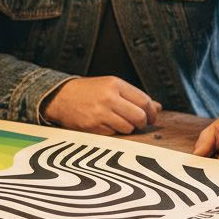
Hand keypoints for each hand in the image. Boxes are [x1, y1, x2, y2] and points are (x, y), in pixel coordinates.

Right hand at [41, 76, 161, 134]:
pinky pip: (113, 134)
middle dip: (142, 123)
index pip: (144, 100)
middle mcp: (108, 97)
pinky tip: (107, 125)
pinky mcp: (92, 126)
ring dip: (128, 128)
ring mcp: (100, 113)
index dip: (152, 112)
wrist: (60, 96)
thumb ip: (134, 96)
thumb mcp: (111, 86)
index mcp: (115, 84)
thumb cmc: (88, 91)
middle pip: (139, 116)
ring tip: (121, 123)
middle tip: (140, 124)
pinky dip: (113, 132)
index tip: (152, 117)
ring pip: (128, 128)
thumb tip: (158, 107)